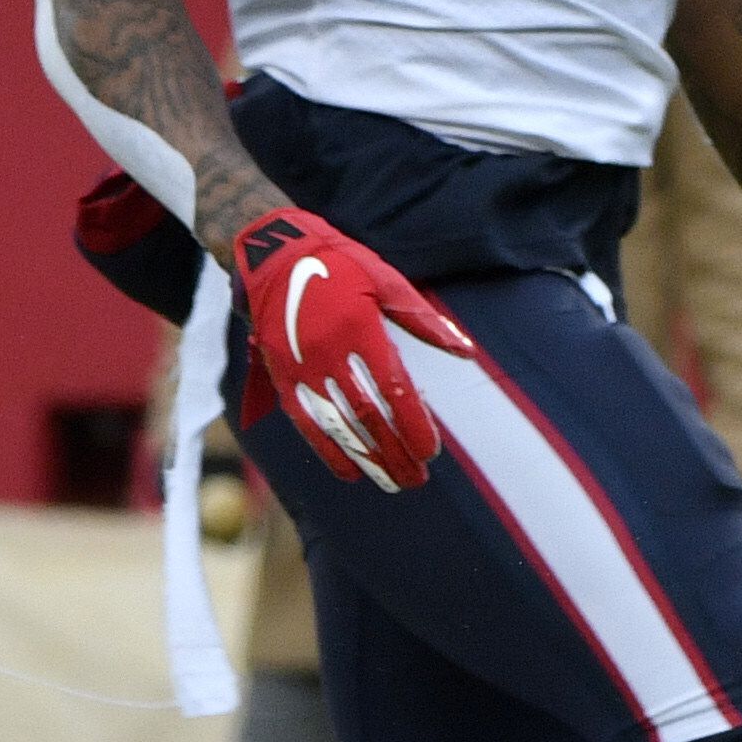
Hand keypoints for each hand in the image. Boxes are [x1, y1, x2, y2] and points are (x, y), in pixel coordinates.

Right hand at [229, 206, 476, 490]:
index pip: (392, 388)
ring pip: (338, 426)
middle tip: (417, 477)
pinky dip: (327, 451)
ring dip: (367, 459)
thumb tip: (466, 353)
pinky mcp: (284, 379)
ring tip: (393, 482)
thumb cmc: (341, 266)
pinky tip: (350, 472)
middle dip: (394, 451)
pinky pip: (306, 423)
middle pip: (367, 415)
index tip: (430, 451)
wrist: (275, 258)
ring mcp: (303, 369)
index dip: (412, 424)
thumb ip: (425, 321)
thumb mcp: (386, 281)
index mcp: (359, 327)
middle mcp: (329, 353)